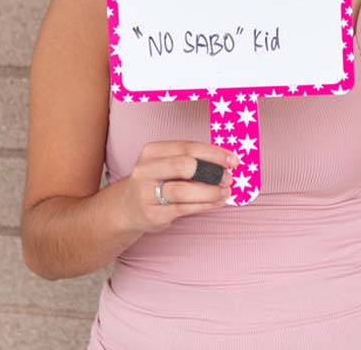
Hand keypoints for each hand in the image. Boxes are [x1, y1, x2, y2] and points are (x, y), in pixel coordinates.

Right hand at [119, 140, 237, 233]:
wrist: (127, 208)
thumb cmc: (156, 182)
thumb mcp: (165, 164)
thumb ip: (190, 160)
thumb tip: (226, 161)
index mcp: (152, 151)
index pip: (187, 147)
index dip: (214, 153)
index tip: (233, 160)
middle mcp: (145, 170)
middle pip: (184, 166)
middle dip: (212, 172)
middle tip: (228, 178)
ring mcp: (146, 193)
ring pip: (183, 190)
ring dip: (210, 191)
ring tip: (225, 192)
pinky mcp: (152, 214)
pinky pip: (183, 209)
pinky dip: (204, 205)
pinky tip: (216, 202)